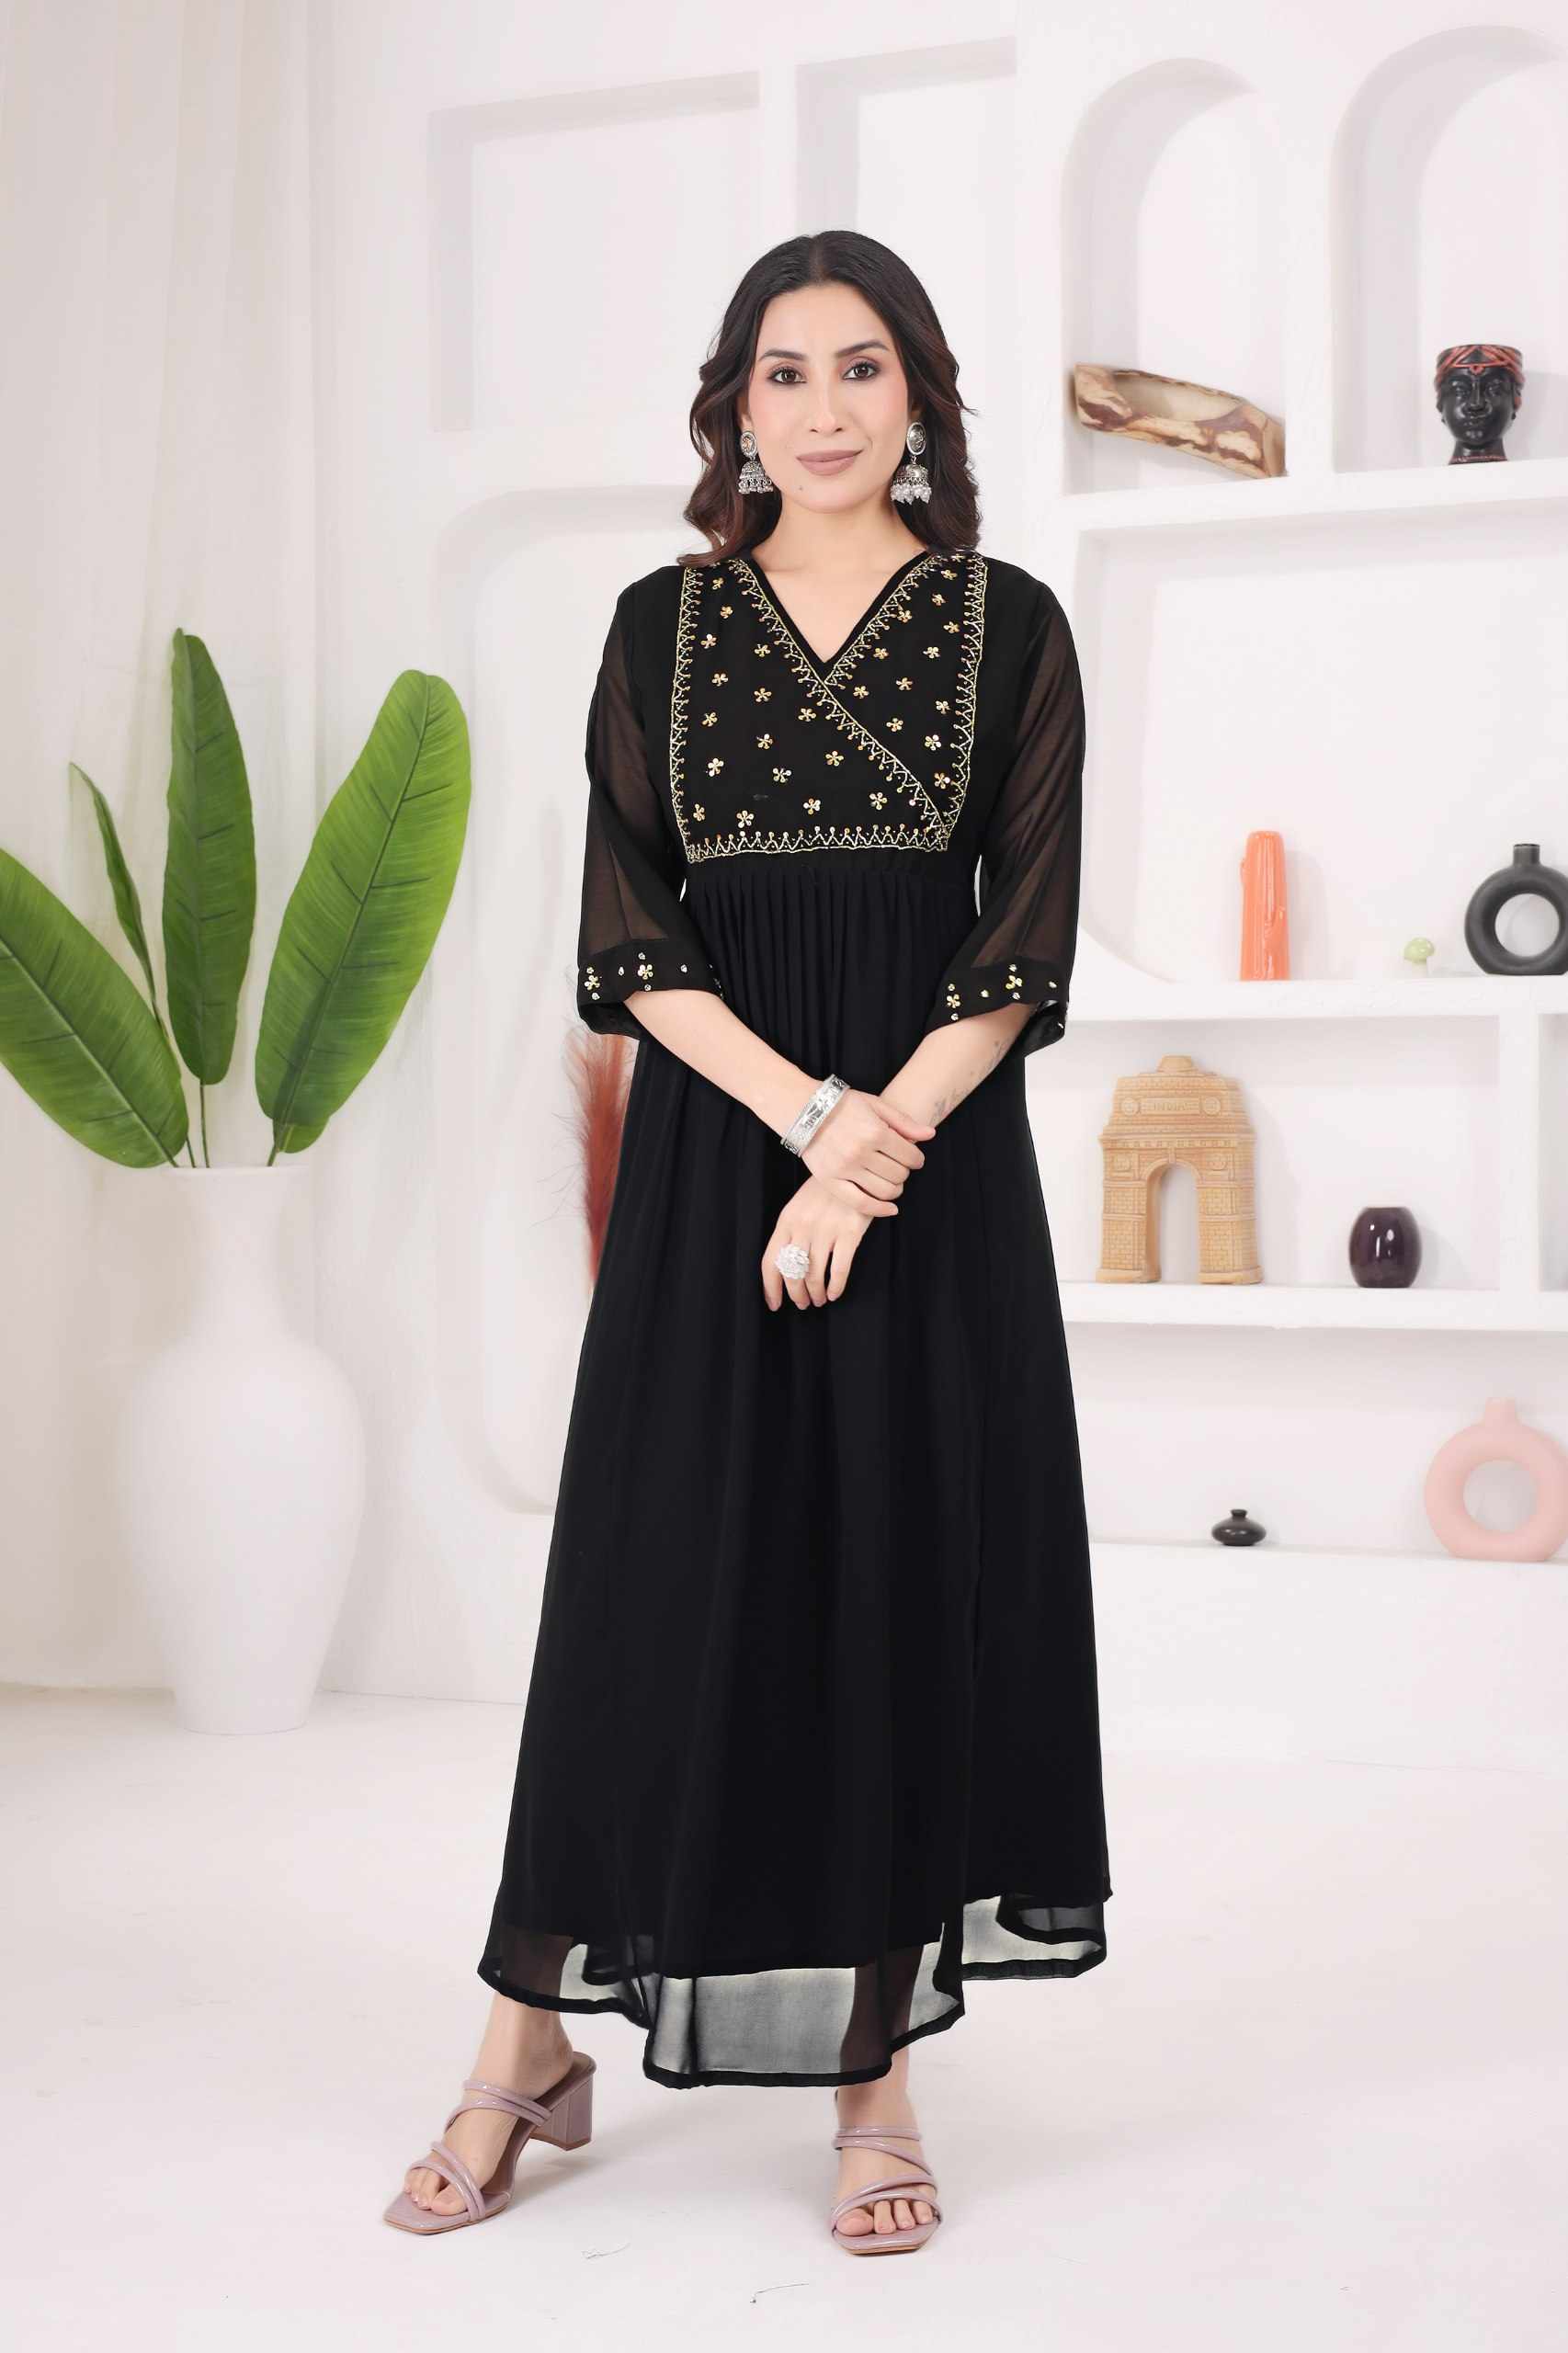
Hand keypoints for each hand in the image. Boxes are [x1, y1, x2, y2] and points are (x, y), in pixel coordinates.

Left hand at [762, 1172, 882, 1309]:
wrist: (852, 1169)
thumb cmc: (824, 1192)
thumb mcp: (798, 1207)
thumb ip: (789, 1234)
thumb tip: (785, 1268)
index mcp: (786, 1221)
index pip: (771, 1262)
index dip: (771, 1288)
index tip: (774, 1304)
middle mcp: (802, 1227)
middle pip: (792, 1273)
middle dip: (796, 1295)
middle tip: (803, 1303)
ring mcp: (825, 1230)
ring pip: (814, 1275)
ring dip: (816, 1293)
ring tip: (819, 1299)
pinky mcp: (849, 1233)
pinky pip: (839, 1270)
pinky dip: (836, 1287)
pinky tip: (835, 1293)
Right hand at [799, 1085, 934, 1206]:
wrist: (804, 1109)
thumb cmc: (842, 1105)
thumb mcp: (875, 1105)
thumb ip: (903, 1122)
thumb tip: (930, 1135)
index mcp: (875, 1132)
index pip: (910, 1156)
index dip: (917, 1159)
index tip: (914, 1158)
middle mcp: (861, 1152)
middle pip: (899, 1174)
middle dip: (905, 1172)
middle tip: (900, 1166)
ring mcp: (845, 1169)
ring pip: (885, 1190)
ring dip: (896, 1189)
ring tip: (893, 1182)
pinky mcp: (831, 1181)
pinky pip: (860, 1203)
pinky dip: (880, 1210)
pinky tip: (891, 1209)